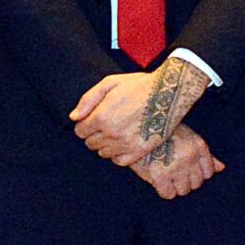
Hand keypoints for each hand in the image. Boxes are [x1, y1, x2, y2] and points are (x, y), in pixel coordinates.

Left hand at [71, 57, 208, 163]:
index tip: (94, 120)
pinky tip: (124, 143)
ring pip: (103, 153)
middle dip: (95, 134)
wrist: (170, 92)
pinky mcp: (140, 150)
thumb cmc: (140, 85)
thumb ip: (87, 100)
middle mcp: (112, 133)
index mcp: (101, 117)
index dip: (85, 125)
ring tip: (118, 132)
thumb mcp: (110, 83)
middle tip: (108, 125)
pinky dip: (118, 155)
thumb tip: (74, 118)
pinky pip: (119, 161)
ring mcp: (126, 144)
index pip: (80, 131)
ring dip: (106, 145)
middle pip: (90, 143)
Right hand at [129, 124, 221, 198]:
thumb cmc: (163, 133)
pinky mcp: (159, 175)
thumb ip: (206, 155)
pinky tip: (159, 181)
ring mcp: (176, 167)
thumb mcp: (188, 137)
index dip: (197, 174)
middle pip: (197, 184)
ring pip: (184, 190)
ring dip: (176, 187)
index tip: (186, 171)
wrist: (136, 128)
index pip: (208, 173)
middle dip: (186, 181)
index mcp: (199, 146)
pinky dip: (164, 191)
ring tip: (166, 177)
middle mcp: (190, 157)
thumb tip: (221, 168)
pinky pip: (169, 194)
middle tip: (174, 174)